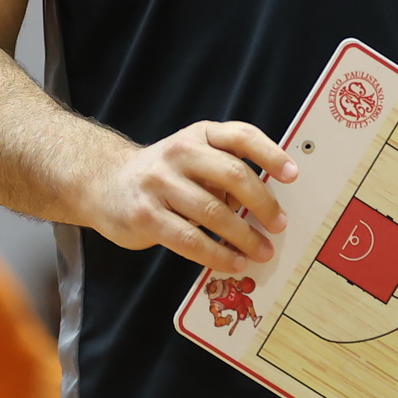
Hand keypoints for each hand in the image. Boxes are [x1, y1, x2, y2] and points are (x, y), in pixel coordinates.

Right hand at [83, 121, 296, 272]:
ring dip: (244, 235)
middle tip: (278, 224)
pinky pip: (189, 239)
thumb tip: (266, 203)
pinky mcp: (146, 216)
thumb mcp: (193, 157)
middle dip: (262, 202)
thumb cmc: (162, 174)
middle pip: (232, 174)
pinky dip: (217, 254)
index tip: (292, 175)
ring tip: (262, 251)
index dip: (270, 154)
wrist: (104, 182)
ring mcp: (160, 183)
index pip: (241, 136)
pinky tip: (232, 261)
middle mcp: (179, 153)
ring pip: (213, 211)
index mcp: (199, 135)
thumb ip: (225, 171)